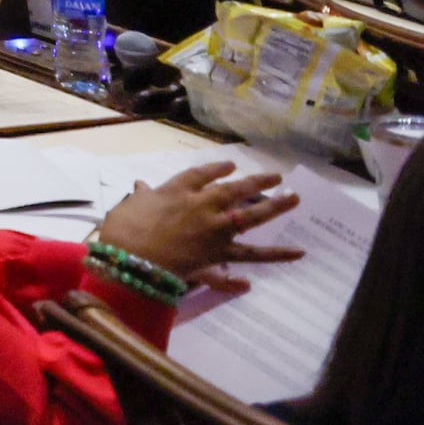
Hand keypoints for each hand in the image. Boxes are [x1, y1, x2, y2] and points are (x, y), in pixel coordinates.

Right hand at [98, 162, 301, 287]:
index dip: (217, 169)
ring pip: (250, 216)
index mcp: (177, 190)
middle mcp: (201, 205)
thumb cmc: (124, 229)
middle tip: (277, 177)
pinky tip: (298, 253)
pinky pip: (251, 255)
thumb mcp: (130, 206)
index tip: (230, 165)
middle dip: (255, 182)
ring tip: (294, 198)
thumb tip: (141, 185)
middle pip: (233, 189)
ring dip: (274, 207)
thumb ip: (142, 196)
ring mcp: (214, 229)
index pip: (200, 175)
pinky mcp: (220, 253)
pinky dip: (274, 255)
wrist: (133, 259)